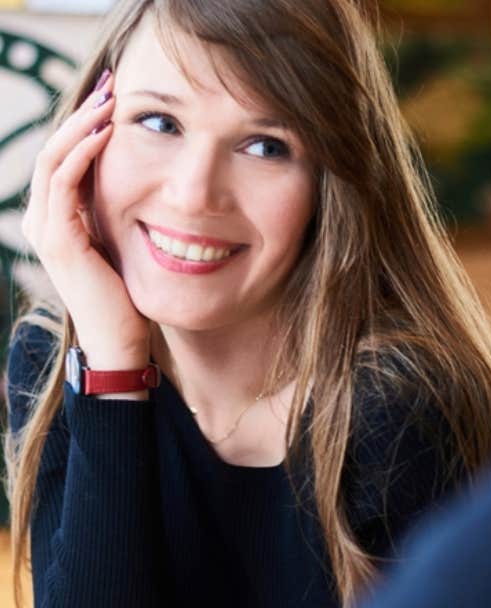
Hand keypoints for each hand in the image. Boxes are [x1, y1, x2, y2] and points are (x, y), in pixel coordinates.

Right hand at [21, 69, 150, 369]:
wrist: (122, 341)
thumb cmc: (130, 297)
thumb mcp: (125, 245)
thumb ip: (121, 215)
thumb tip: (147, 184)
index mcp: (58, 218)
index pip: (65, 156)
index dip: (87, 124)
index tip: (119, 98)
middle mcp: (43, 219)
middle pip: (55, 147)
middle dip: (84, 112)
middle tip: (114, 84)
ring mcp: (46, 228)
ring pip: (54, 157)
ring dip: (82, 123)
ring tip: (111, 98)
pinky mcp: (59, 239)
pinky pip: (65, 182)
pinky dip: (83, 152)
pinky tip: (107, 133)